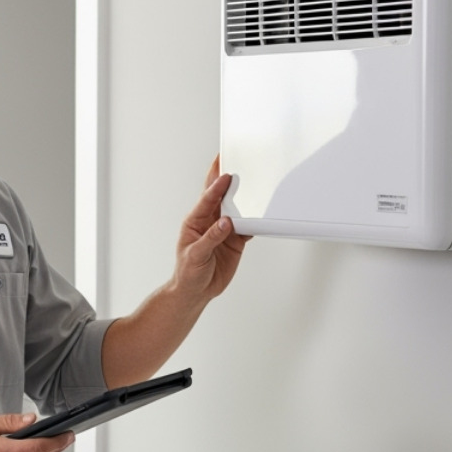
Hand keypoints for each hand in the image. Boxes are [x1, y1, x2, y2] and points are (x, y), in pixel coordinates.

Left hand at [171, 156, 250, 302]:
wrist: (196, 291)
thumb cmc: (188, 272)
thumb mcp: (195, 255)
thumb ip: (211, 238)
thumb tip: (225, 223)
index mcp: (195, 222)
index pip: (207, 199)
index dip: (216, 186)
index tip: (226, 174)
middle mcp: (210, 222)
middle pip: (221, 196)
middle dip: (227, 178)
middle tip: (234, 159)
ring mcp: (224, 230)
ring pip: (237, 208)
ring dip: (244, 196)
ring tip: (253, 180)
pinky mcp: (235, 241)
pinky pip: (248, 226)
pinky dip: (256, 220)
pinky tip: (263, 212)